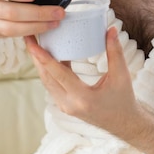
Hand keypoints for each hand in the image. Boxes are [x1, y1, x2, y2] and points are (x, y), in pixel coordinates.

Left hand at [27, 28, 153, 153]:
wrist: (124, 123)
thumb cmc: (123, 100)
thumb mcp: (121, 75)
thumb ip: (115, 51)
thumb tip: (110, 29)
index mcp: (82, 97)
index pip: (57, 74)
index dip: (43, 57)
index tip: (33, 43)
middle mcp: (69, 103)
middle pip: (46, 77)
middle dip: (36, 56)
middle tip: (30, 36)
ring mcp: (65, 106)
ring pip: (46, 81)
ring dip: (40, 62)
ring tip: (36, 43)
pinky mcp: (65, 104)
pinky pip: (52, 85)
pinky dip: (49, 70)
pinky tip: (51, 55)